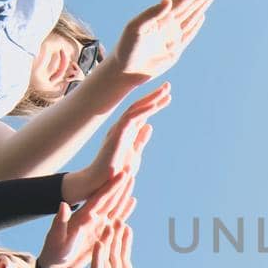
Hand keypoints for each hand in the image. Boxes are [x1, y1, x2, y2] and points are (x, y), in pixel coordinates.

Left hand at [38, 170, 135, 267]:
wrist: (58, 264)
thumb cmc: (54, 250)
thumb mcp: (55, 236)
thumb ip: (61, 220)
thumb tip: (64, 204)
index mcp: (83, 215)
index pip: (99, 197)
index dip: (109, 185)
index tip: (119, 172)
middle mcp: (92, 216)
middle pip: (109, 197)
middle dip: (119, 183)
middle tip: (129, 167)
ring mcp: (98, 224)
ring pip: (115, 205)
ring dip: (124, 193)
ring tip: (133, 179)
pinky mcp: (103, 233)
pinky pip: (117, 220)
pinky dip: (125, 210)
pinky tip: (132, 201)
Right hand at [59, 82, 169, 201]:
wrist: (100, 182)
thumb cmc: (115, 170)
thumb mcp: (133, 152)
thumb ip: (140, 139)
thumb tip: (149, 126)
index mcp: (126, 130)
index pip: (142, 113)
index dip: (154, 103)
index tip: (167, 97)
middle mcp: (121, 126)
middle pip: (139, 106)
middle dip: (154, 96)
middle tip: (168, 86)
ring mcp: (118, 129)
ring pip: (136, 109)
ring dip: (151, 99)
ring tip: (165, 91)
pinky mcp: (116, 135)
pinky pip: (130, 118)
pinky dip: (142, 110)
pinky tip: (154, 105)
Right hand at [79, 223, 161, 267]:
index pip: (125, 260)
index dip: (126, 244)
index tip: (127, 227)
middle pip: (115, 254)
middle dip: (117, 236)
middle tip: (117, 217)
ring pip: (107, 257)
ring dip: (108, 240)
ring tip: (110, 222)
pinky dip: (99, 255)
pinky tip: (100, 241)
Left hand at [116, 0, 216, 79]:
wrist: (126, 70)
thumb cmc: (127, 47)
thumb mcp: (136, 27)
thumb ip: (153, 13)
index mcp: (160, 16)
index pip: (181, 1)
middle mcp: (167, 23)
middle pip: (189, 6)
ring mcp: (172, 35)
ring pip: (192, 17)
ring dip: (202, 6)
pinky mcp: (176, 49)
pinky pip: (189, 33)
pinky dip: (196, 25)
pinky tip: (202, 16)